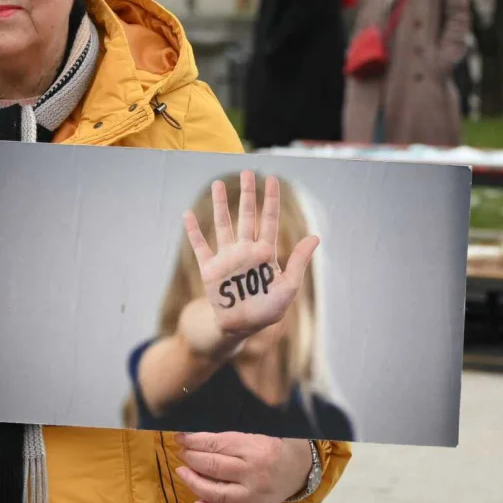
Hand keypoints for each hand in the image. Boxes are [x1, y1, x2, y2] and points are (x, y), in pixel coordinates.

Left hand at [175, 432, 313, 502]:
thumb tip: (193, 438)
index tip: (179, 438)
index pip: (214, 445)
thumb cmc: (269, 448)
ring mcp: (255, 496)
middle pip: (213, 468)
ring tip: (183, 473)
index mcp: (252, 448)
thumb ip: (225, 439)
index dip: (192, 441)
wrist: (297, 467)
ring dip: (194, 484)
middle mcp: (253, 473)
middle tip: (182, 454)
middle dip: (191, 459)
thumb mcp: (251, 434)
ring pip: (218, 495)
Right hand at [183, 171, 316, 340]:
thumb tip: (315, 237)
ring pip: (223, 225)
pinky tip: (187, 215)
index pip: (269, 220)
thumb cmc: (266, 312)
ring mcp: (226, 258)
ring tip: (217, 184)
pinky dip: (193, 231)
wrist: (237, 329)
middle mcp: (245, 251)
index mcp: (265, 254)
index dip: (270, 200)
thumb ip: (298, 263)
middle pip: (246, 216)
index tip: (271, 179)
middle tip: (247, 172)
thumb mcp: (287, 289)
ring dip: (219, 205)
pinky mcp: (209, 269)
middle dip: (247, 194)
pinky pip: (200, 246)